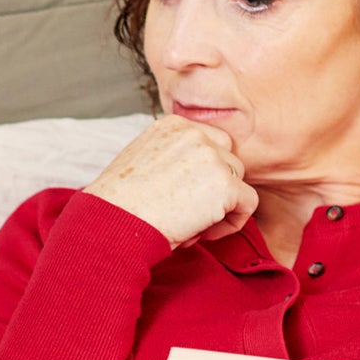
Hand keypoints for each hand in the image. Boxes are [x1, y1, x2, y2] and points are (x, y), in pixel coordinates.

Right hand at [85, 114, 258, 247]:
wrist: (110, 223)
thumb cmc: (118, 205)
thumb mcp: (140, 163)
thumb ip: (172, 157)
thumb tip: (197, 177)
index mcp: (172, 126)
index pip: (210, 142)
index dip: (203, 172)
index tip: (182, 195)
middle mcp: (194, 134)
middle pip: (228, 160)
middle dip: (213, 189)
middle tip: (186, 214)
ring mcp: (212, 158)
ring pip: (238, 181)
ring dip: (221, 206)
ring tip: (190, 225)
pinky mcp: (224, 185)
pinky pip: (248, 203)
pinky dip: (232, 223)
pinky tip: (203, 233)